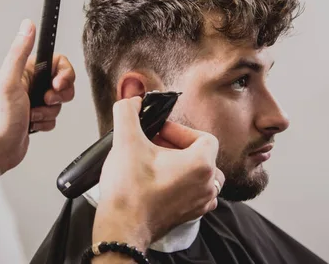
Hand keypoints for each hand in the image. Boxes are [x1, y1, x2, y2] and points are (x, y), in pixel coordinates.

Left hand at [0, 19, 74, 174]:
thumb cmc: (0, 118)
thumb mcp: (10, 80)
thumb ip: (20, 52)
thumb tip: (27, 26)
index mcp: (25, 71)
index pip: (58, 62)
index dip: (64, 74)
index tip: (57, 84)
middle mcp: (29, 84)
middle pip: (63, 82)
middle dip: (58, 96)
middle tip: (45, 100)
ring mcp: (33, 101)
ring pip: (60, 102)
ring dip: (50, 112)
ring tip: (33, 115)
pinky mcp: (37, 117)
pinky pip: (54, 117)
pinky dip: (46, 123)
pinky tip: (32, 125)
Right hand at [92, 97, 223, 257]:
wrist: (121, 227)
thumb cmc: (129, 190)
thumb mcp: (126, 140)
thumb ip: (127, 112)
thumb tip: (132, 101)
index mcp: (202, 165)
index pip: (203, 137)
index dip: (180, 130)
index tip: (159, 133)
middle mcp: (207, 185)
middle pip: (202, 155)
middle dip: (178, 147)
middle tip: (154, 146)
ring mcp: (200, 203)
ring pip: (200, 175)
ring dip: (180, 165)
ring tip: (155, 163)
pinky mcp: (188, 215)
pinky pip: (194, 192)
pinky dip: (180, 184)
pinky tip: (157, 182)